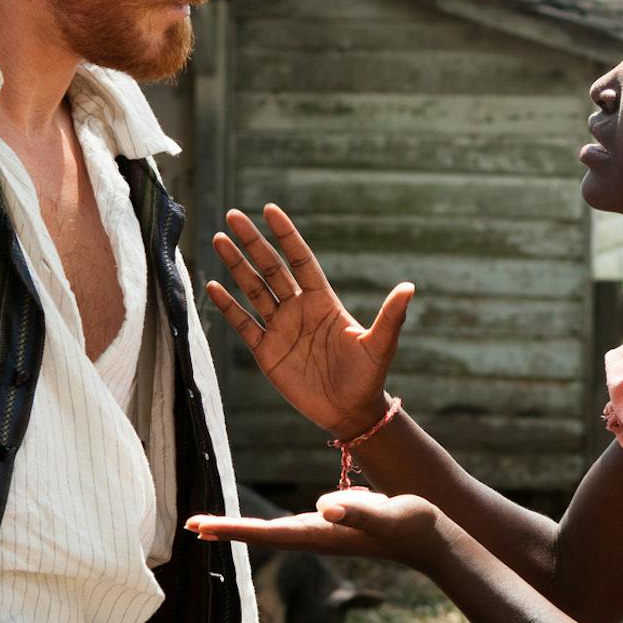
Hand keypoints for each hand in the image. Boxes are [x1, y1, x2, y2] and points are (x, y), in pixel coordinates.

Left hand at [189, 489, 448, 571]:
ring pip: (272, 533)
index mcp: (321, 533)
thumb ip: (358, 509)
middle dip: (226, 530)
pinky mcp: (334, 528)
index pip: (265, 532)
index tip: (197, 526)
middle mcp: (317, 536)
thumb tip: (324, 506)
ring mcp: (324, 534)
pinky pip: (288, 527)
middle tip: (190, 525)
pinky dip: (265, 526)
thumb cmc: (412, 524)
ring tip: (212, 526)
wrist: (433, 541)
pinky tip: (260, 526)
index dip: (231, 528)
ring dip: (242, 529)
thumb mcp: (387, 512)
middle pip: (261, 536)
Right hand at [208, 204, 412, 436]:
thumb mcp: (380, 345)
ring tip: (218, 240)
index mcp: (323, 301)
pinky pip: (243, 324)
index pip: (301, 260)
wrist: (350, 413)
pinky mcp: (267, 352)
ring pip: (253, 290)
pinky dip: (228, 306)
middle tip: (233, 216)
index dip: (286, 236)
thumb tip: (409, 287)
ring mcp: (281, 328)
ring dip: (236, 266)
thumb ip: (390, 316)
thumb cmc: (368, 377)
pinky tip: (213, 286)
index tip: (269, 210)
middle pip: (271, 268)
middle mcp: (299, 309)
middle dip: (252, 242)